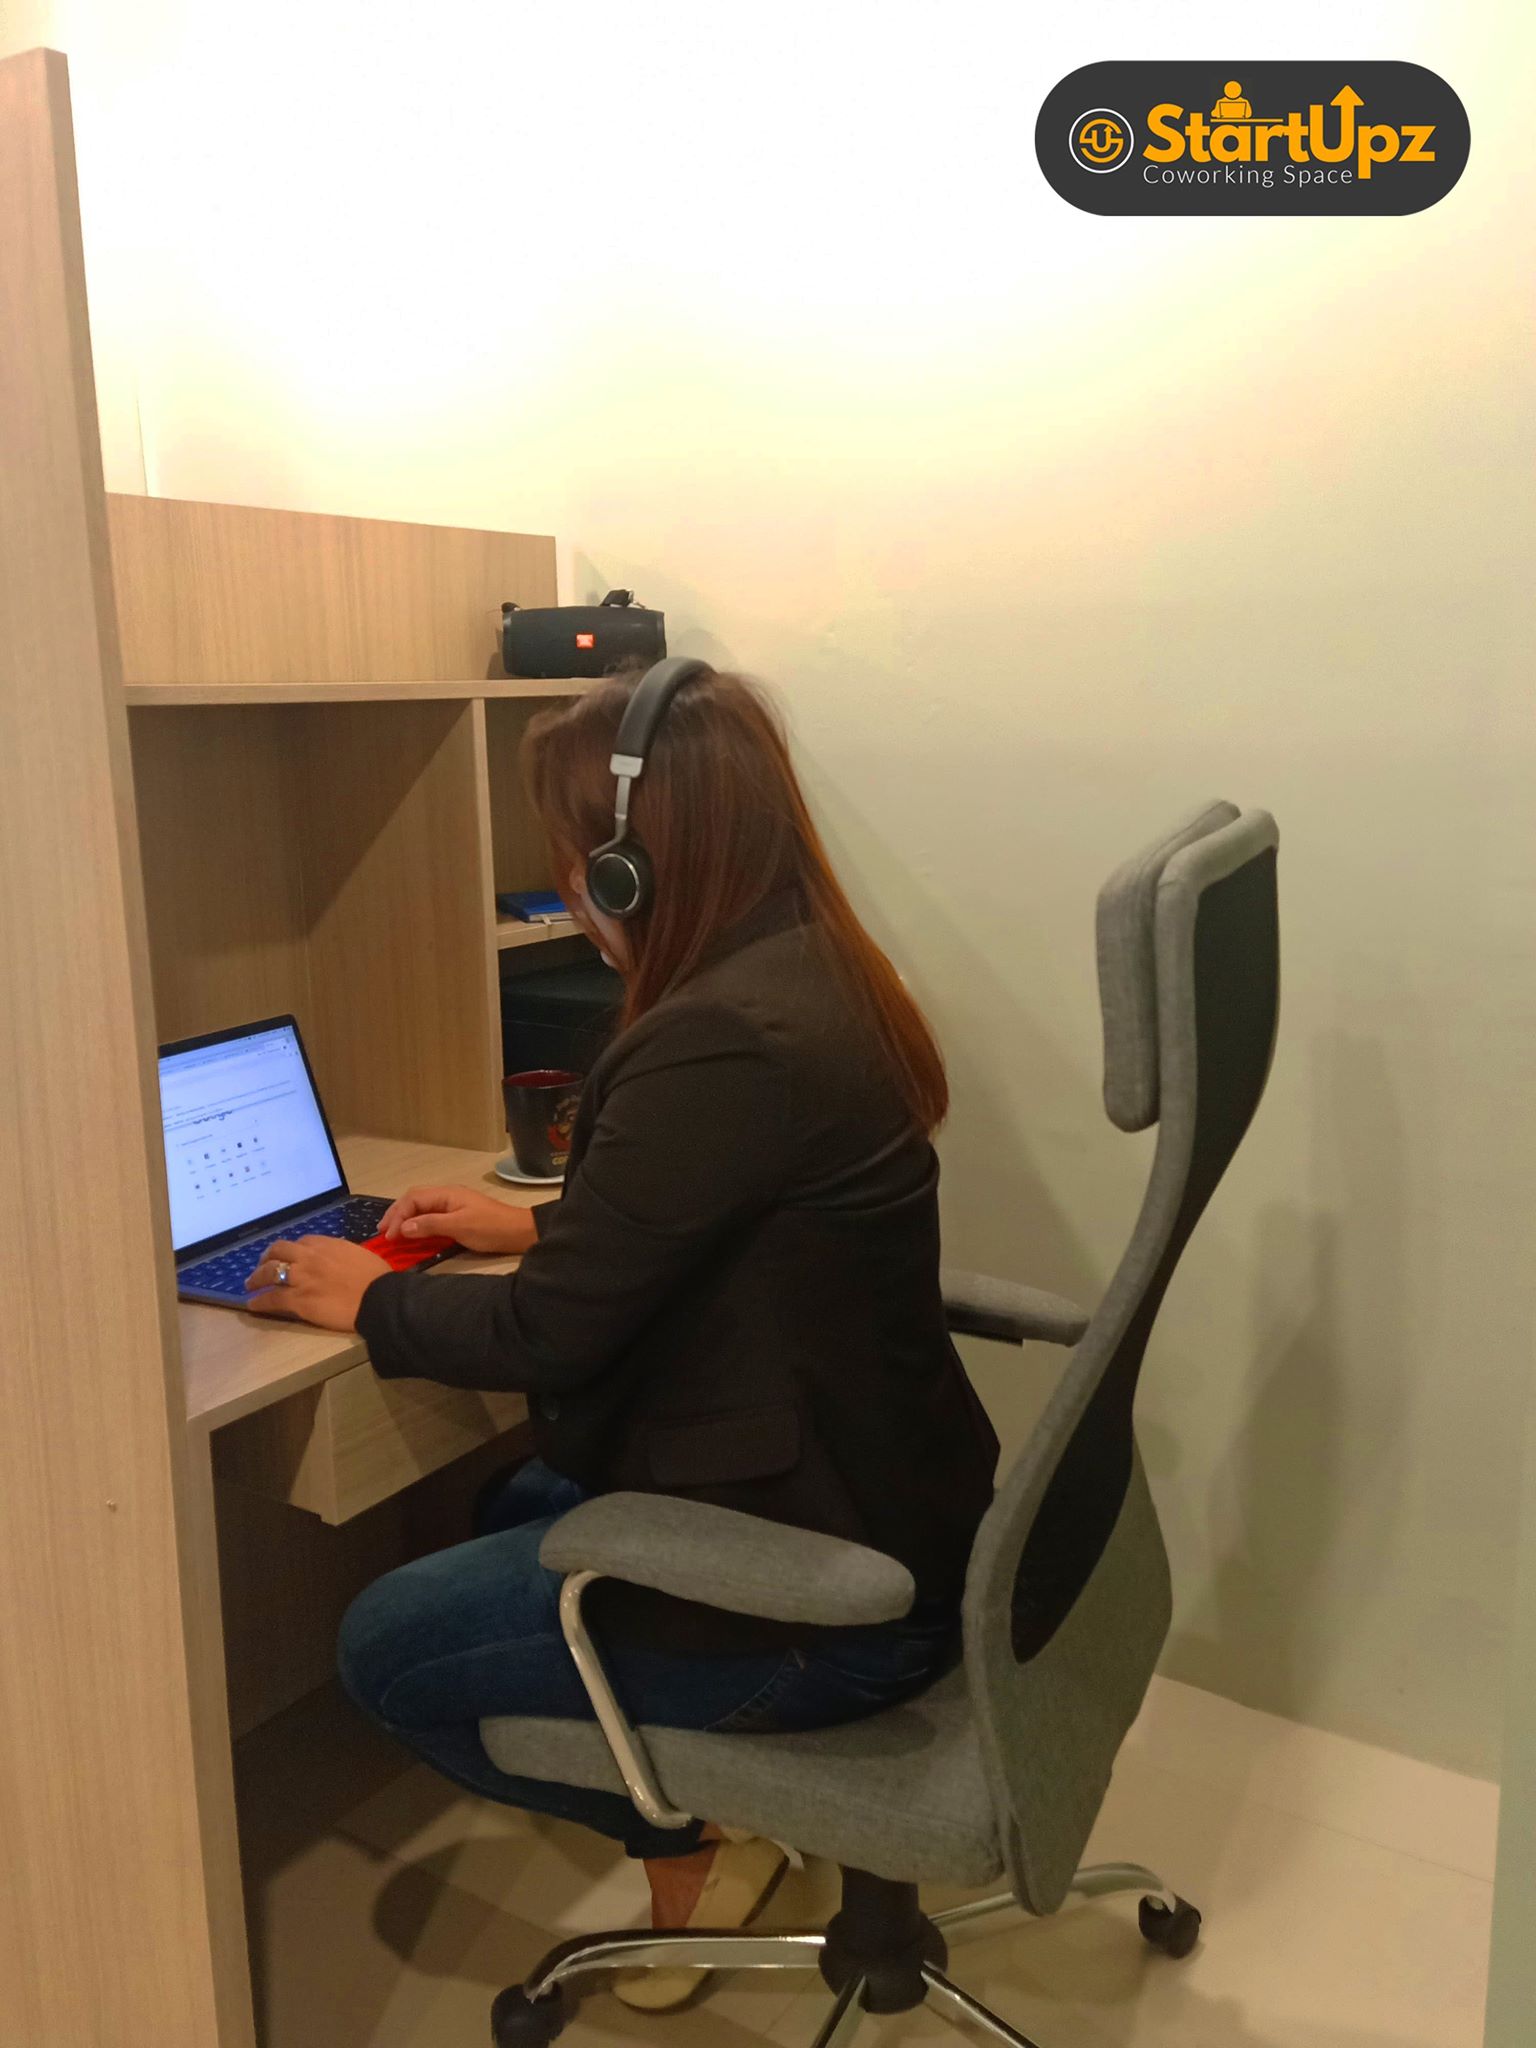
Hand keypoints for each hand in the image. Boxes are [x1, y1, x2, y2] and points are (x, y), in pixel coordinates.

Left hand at [246, 1237, 389, 1329]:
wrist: (378, 1298)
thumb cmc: (376, 1278)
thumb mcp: (358, 1254)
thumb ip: (341, 1253)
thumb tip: (335, 1258)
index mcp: (326, 1245)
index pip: (300, 1242)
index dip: (290, 1250)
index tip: (287, 1256)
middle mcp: (309, 1257)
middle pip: (278, 1251)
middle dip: (266, 1258)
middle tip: (261, 1266)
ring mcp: (301, 1278)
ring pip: (269, 1273)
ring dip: (256, 1278)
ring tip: (250, 1284)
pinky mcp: (298, 1300)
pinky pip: (271, 1299)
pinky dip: (259, 1301)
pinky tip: (253, 1305)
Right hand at [378, 1184, 536, 1255]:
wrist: (518, 1232)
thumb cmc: (490, 1228)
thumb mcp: (459, 1226)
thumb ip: (431, 1225)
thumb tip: (403, 1227)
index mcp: (446, 1194)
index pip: (413, 1199)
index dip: (398, 1216)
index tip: (389, 1235)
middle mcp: (447, 1195)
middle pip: (414, 1199)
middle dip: (396, 1213)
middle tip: (382, 1231)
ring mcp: (452, 1205)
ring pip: (421, 1207)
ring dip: (405, 1217)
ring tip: (391, 1231)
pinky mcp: (457, 1216)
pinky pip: (430, 1215)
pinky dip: (417, 1223)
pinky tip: (412, 1232)